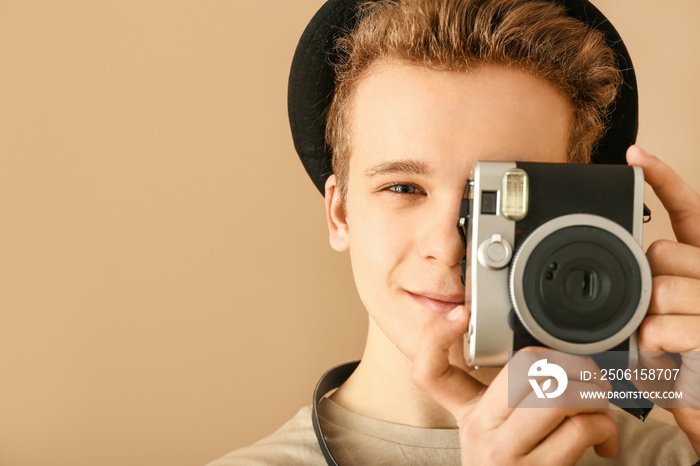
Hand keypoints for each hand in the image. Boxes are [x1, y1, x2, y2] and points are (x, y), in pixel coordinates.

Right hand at [412, 306, 617, 464]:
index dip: (434, 337)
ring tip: (597, 409)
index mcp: (467, 415)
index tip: (459, 314)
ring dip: (595, 396)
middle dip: (573, 364)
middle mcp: (478, 432)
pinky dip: (606, 428)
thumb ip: (512, 398)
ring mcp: (504, 454)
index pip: (428, 372)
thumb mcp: (503, 434)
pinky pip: (581, 427)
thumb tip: (556, 357)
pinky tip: (603, 442)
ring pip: (558, 392)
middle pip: (523, 366)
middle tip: (588, 379)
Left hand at [628, 145, 699, 455]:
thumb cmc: (691, 374)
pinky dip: (654, 351)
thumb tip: (639, 270)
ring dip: (649, 327)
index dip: (664, 180)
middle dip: (647, 290)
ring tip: (668, 352)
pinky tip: (671, 364)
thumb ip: (655, 292)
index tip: (637, 154)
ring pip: (659, 289)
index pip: (691, 211)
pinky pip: (662, 327)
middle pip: (662, 253)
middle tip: (661, 325)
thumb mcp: (666, 328)